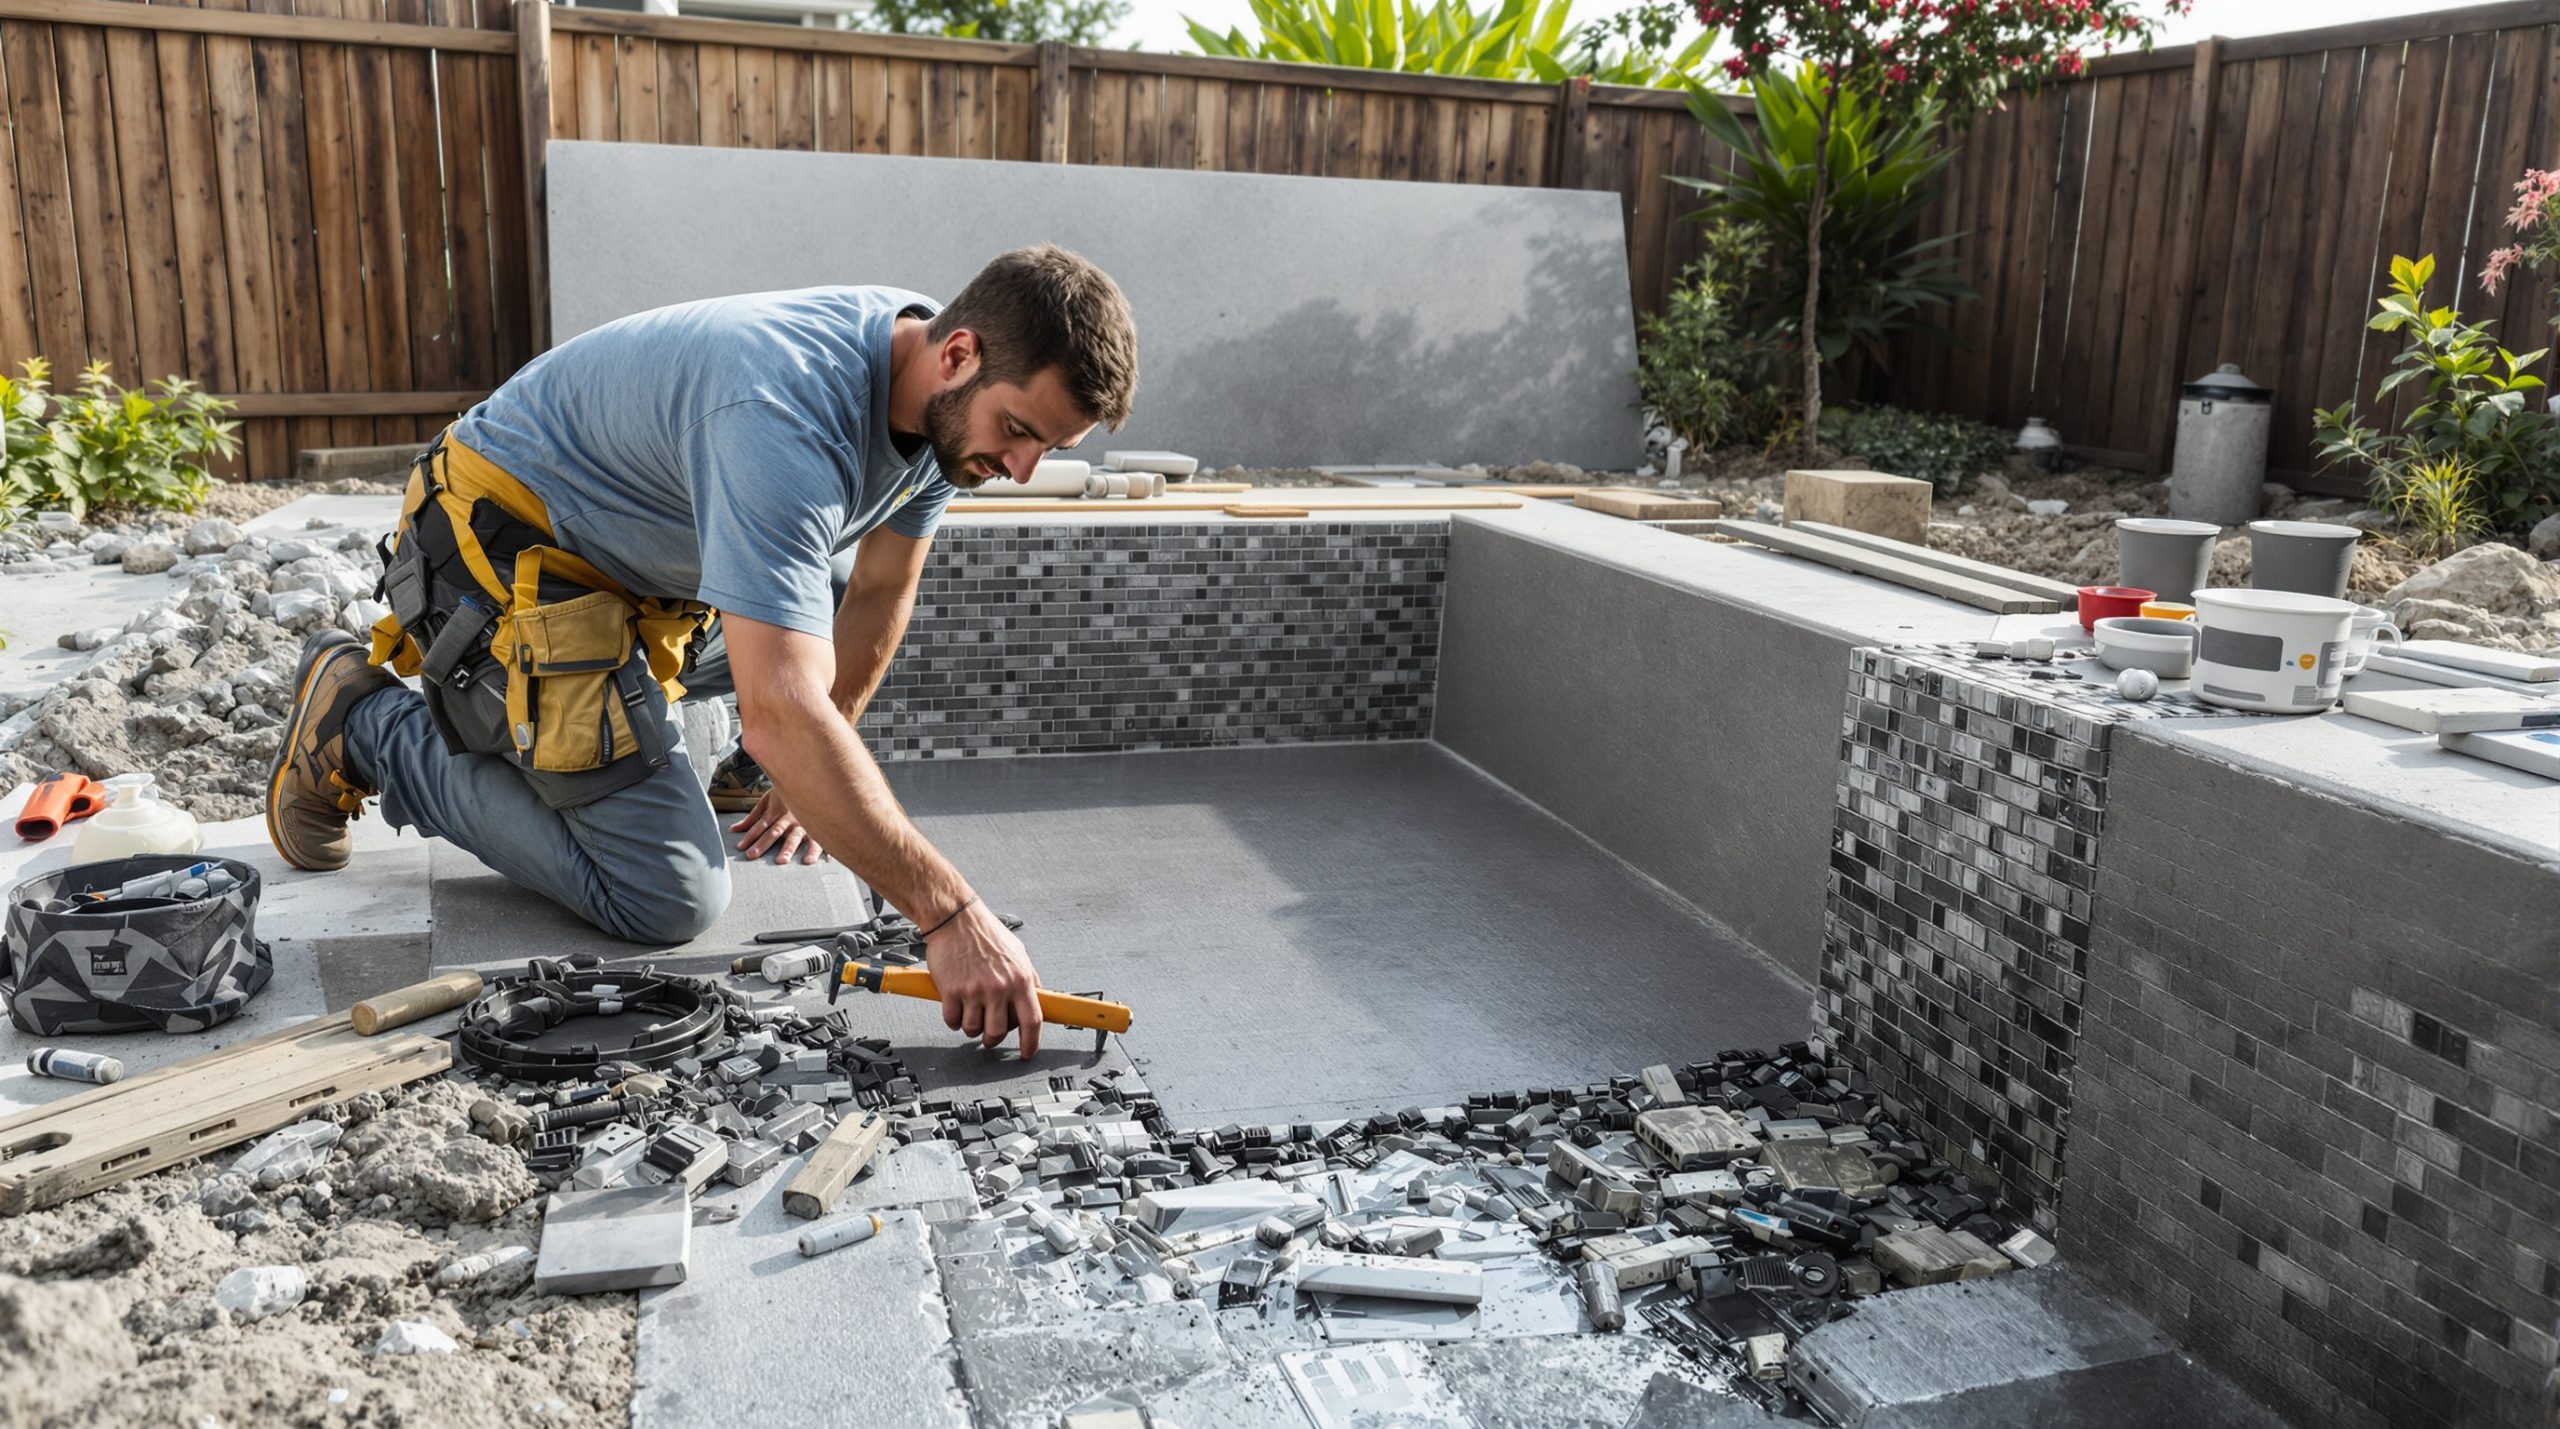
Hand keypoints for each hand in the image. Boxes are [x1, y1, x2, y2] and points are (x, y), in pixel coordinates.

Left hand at [729, 790, 826, 864]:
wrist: (808, 778)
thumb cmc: (785, 794)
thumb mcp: (766, 801)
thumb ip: (752, 817)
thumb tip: (734, 829)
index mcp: (776, 811)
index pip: (761, 825)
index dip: (750, 836)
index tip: (740, 847)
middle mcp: (790, 818)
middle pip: (775, 832)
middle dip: (763, 844)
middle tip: (752, 855)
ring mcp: (805, 822)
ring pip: (797, 836)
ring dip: (789, 849)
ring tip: (782, 861)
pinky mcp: (818, 827)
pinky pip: (821, 838)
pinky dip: (821, 849)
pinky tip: (820, 860)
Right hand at [923, 900, 1041, 1057]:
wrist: (956, 918)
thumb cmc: (986, 933)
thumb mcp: (1019, 954)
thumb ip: (1029, 979)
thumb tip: (1038, 999)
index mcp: (1020, 979)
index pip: (1032, 1021)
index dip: (1032, 1043)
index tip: (1028, 1052)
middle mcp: (999, 987)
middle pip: (999, 1032)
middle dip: (994, 1039)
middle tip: (990, 1034)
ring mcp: (974, 990)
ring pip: (973, 1030)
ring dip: (972, 1027)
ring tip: (972, 1011)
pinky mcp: (951, 991)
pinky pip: (953, 1021)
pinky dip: (953, 1019)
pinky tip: (956, 1005)